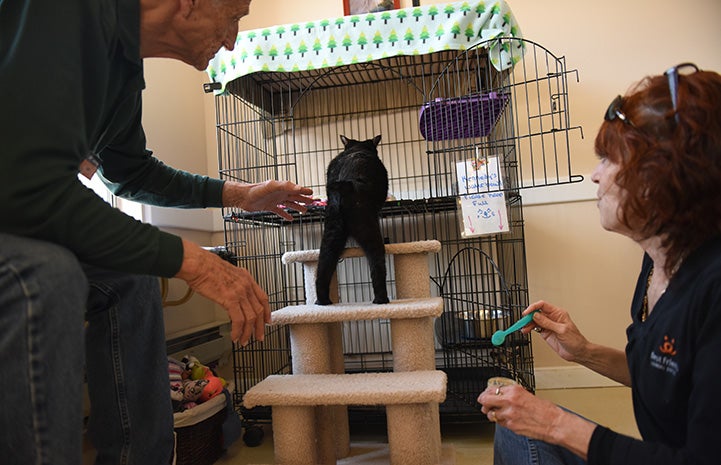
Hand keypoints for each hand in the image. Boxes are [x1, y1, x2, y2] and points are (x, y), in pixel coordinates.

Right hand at [175, 239, 270, 344]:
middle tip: (258, 336)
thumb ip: (233, 284)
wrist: (198, 264)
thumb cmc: (206, 267)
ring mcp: (240, 292)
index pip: (263, 297)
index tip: (267, 320)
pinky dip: (238, 330)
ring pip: (250, 318)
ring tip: (243, 340)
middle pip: (259, 310)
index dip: (266, 311)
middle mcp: (246, 285)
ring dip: (247, 332)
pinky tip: (234, 335)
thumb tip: (233, 297)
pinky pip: (239, 320)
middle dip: (259, 327)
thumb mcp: (227, 273)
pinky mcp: (231, 299)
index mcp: (246, 278)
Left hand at [223, 180, 313, 220]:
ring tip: (304, 211)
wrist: (243, 197)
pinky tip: (290, 218)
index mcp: (282, 188)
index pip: (296, 189)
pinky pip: (280, 211)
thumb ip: (286, 186)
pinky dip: (285, 215)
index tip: (312, 193)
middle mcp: (279, 193)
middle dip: (303, 199)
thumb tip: (299, 188)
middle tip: (312, 202)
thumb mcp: (272, 186)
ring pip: (289, 204)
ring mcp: (275, 200)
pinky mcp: (269, 207)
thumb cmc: (255, 190)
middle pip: (295, 197)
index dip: (304, 191)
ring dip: (297, 207)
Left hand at [477, 383, 595, 458]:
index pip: (492, 389)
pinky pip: (500, 423)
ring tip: (496, 413)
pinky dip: (500, 421)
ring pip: (490, 414)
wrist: (554, 423)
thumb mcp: (527, 394)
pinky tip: (506, 419)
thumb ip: (512, 394)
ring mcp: (509, 415)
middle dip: (483, 402)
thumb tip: (501, 395)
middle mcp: (510, 401)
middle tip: (484, 403)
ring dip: (491, 413)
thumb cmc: (546, 410)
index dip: (487, 392)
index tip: (487, 393)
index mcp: (514, 391)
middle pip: (485, 400)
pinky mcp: (511, 426)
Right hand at [520, 300, 589, 362]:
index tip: (527, 313)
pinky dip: (529, 329)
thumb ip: (547, 323)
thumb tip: (536, 316)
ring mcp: (548, 325)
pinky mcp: (545, 333)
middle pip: (537, 312)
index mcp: (558, 313)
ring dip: (527, 323)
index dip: (533, 307)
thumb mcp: (561, 330)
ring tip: (523, 328)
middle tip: (523, 321)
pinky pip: (535, 328)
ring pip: (534, 320)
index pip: (543, 305)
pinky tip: (526, 330)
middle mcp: (552, 318)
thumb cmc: (575, 340)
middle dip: (529, 316)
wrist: (578, 352)